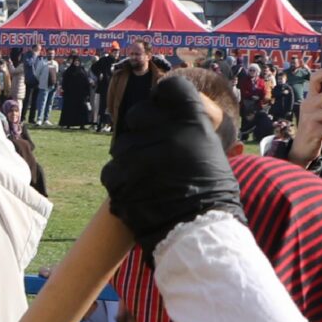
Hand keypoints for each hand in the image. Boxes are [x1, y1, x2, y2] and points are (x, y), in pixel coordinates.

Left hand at [101, 73, 243, 249]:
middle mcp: (167, 133)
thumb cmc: (211, 193)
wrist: (198, 234)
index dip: (163, 99)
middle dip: (141, 130)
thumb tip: (165, 108)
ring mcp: (140, 156)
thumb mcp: (211, 150)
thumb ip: (188, 127)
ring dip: (129, 159)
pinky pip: (111, 171)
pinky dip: (120, 181)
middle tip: (152, 151)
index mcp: (194, 121)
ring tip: (148, 178)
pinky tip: (137, 191)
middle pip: (137, 115)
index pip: (169, 88)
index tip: (162, 110)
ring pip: (121, 145)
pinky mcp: (120, 180)